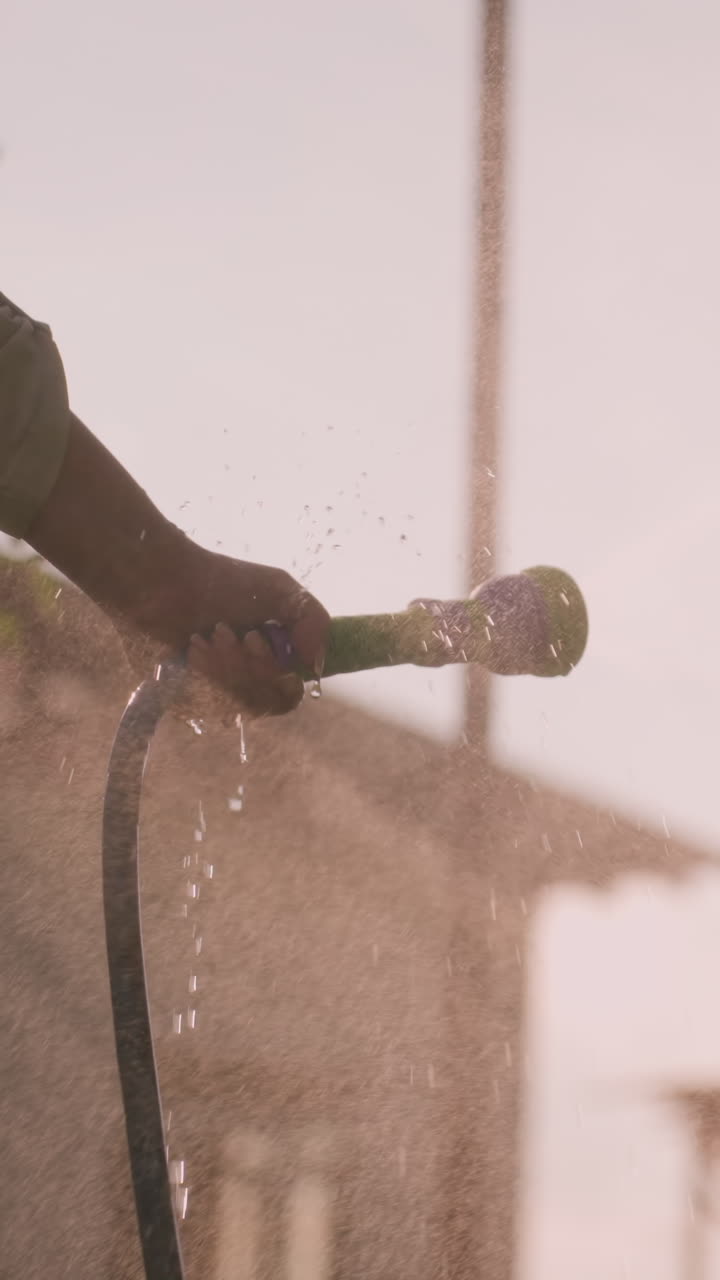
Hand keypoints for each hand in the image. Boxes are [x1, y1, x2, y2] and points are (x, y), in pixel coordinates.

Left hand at [127, 544, 328, 719]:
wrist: (164, 584)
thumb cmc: (221, 582)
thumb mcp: (280, 590)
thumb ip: (314, 621)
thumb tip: (315, 664)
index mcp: (274, 661)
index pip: (290, 694)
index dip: (277, 673)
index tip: (256, 637)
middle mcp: (248, 682)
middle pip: (265, 703)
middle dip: (248, 665)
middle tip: (227, 631)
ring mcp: (218, 695)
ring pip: (237, 706)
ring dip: (223, 665)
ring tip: (205, 635)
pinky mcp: (188, 701)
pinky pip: (206, 708)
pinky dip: (202, 673)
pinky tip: (189, 650)